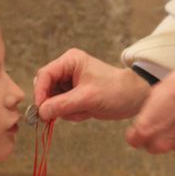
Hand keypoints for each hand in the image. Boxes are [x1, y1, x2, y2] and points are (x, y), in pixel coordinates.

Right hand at [34, 48, 149, 120]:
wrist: (134, 98)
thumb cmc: (115, 91)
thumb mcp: (87, 98)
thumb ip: (62, 104)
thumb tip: (41, 112)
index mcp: (70, 61)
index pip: (44, 75)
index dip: (40, 93)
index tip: (41, 110)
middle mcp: (67, 70)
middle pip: (46, 89)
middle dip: (57, 104)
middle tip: (69, 112)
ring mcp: (70, 84)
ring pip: (54, 101)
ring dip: (66, 111)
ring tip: (85, 110)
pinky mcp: (74, 96)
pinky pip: (63, 108)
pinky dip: (73, 114)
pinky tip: (87, 112)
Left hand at [126, 65, 174, 153]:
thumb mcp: (153, 96)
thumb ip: (147, 115)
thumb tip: (147, 118)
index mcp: (145, 130)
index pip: (133, 140)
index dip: (137, 133)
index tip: (141, 127)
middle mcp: (160, 143)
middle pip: (151, 146)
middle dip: (155, 136)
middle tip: (163, 121)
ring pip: (170, 145)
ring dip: (172, 136)